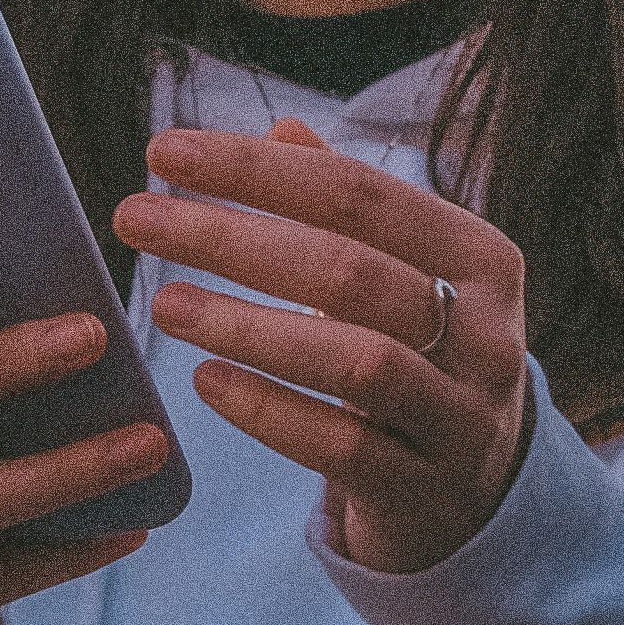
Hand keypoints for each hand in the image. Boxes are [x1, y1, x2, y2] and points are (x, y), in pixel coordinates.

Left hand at [120, 118, 529, 575]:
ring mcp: (462, 417)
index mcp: (482, 259)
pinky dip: (269, 409)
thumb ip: (350, 208)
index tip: (164, 152)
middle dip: (232, 238)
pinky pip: (342, 445)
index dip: (258, 170)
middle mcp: (488, 334)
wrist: (474, 493)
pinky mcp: (425, 488)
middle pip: (350, 269)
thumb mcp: (401, 277)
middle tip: (135, 219)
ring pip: (354, 360)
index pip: (360, 193)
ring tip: (165, 305)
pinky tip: (207, 381)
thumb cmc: (419, 357)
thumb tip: (281, 131)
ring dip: (247, 326)